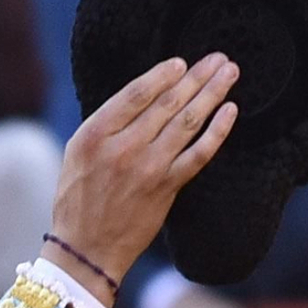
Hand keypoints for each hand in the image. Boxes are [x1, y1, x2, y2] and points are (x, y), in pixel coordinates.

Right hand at [48, 54, 239, 292]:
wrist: (87, 249)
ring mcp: (149, 168)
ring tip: (229, 73)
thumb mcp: (77, 152)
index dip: (163, 74)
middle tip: (219, 58)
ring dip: (212, 93)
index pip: (136, 93)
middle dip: (197, 76)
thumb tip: (144, 96)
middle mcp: (124, 147)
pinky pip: (199, 154)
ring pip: (187, 122)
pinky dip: (217, 131)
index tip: (181, 63)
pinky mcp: (167, 188)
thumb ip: (107, 124)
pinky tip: (230, 111)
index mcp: (96, 134)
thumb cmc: (78, 199)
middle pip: (168, 102)